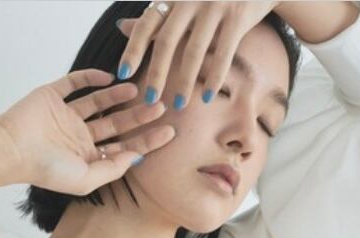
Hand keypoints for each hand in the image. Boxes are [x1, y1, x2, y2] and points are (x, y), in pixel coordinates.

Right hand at [0, 68, 175, 195]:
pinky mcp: (53, 97)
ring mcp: (66, 116)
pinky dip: (91, 77)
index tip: (169, 132)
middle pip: (116, 125)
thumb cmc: (46, 170)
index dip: (147, 140)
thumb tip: (137, 157)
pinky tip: (108, 78)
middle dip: (138, 117)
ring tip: (137, 89)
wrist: (13, 149)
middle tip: (160, 106)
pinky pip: (74, 83)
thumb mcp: (86, 178)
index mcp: (87, 158)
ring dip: (118, 96)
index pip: (123, 148)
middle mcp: (78, 137)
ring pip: (98, 103)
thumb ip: (112, 169)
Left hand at [116, 1, 278, 108]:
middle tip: (149, 100)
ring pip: (194, 50)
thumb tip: (121, 27)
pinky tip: (206, 97)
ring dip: (184, 81)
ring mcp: (215, 4)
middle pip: (167, 40)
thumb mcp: (182, 0)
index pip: (147, 23)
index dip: (133, 49)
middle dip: (156, 73)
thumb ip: (156, 15)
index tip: (122, 74)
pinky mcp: (238, 15)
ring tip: (178, 105)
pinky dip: (214, 77)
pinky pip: (223, 52)